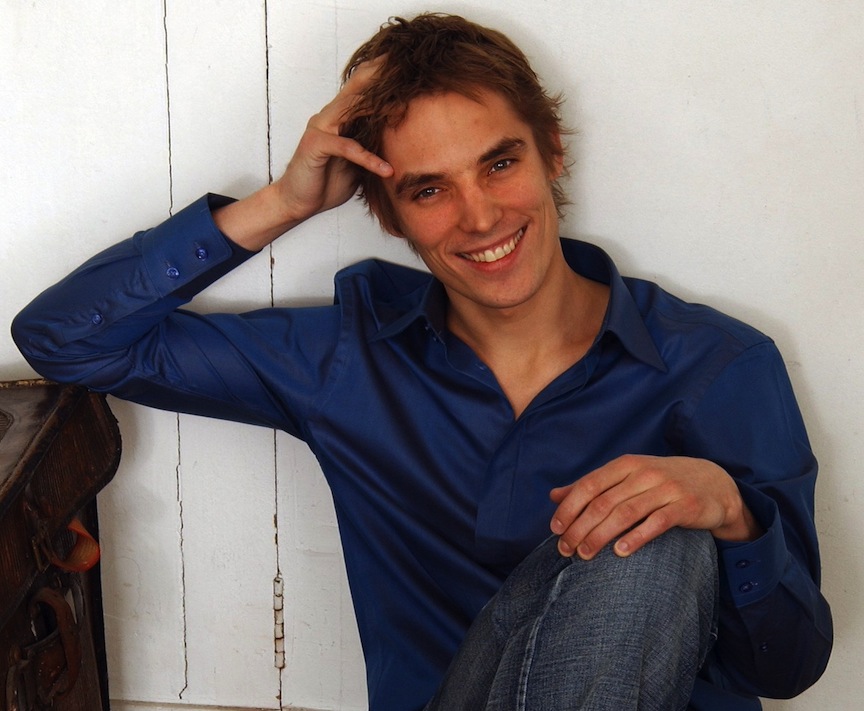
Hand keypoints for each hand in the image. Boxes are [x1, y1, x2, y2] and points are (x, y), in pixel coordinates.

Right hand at [214, 59, 392, 250]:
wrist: (298, 202)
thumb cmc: (327, 182)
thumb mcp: (357, 163)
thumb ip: (371, 147)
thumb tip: (400, 142)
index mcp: (338, 118)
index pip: (360, 89)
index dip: (379, 75)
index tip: (403, 65)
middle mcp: (328, 117)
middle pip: (356, 90)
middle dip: (380, 78)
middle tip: (404, 66)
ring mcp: (320, 128)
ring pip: (351, 110)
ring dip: (378, 109)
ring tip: (403, 107)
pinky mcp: (316, 146)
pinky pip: (348, 148)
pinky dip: (369, 159)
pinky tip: (386, 170)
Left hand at [549, 454, 761, 558]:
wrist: (713, 483)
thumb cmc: (660, 482)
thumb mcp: (626, 477)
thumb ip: (591, 486)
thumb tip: (554, 495)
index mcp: (625, 465)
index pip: (589, 485)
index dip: (569, 508)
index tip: (555, 530)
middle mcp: (643, 473)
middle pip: (603, 502)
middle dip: (580, 528)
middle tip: (566, 550)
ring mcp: (665, 489)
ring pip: (625, 514)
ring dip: (601, 536)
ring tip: (585, 555)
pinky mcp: (685, 506)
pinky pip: (656, 523)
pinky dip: (636, 538)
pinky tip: (620, 553)